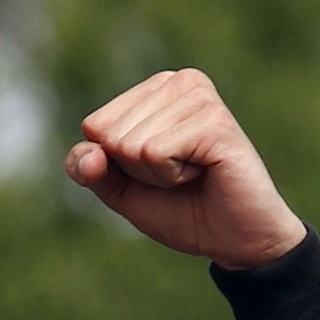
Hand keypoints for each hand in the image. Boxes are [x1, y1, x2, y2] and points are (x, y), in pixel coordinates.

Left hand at [64, 69, 305, 269]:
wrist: (231, 238)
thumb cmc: (180, 209)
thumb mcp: (121, 191)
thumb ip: (89, 170)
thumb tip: (88, 154)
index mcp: (155, 89)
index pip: (94, 126)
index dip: (116, 164)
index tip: (156, 169)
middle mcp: (179, 81)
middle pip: (110, 135)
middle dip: (136, 170)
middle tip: (177, 175)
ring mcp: (199, 97)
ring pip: (131, 145)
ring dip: (156, 175)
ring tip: (192, 172)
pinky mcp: (214, 120)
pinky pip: (155, 153)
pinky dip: (171, 177)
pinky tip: (203, 171)